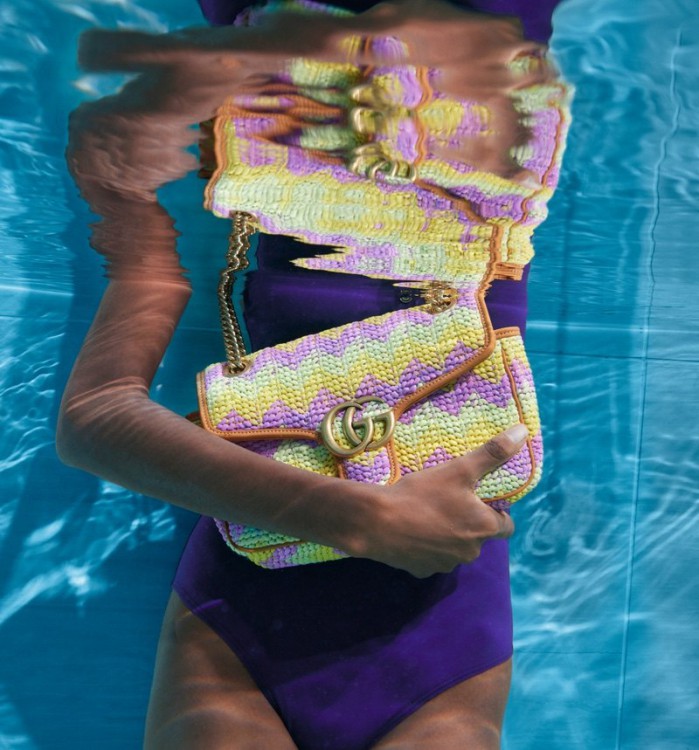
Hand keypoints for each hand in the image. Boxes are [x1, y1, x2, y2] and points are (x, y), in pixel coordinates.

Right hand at [356, 424, 526, 576]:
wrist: (377, 522)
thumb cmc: (422, 494)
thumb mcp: (459, 468)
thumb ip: (492, 453)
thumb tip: (523, 432)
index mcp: (484, 528)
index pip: (506, 526)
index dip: (497, 512)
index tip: (479, 498)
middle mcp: (470, 552)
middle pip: (478, 537)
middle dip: (468, 522)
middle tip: (448, 500)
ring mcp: (445, 565)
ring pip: (454, 548)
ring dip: (448, 535)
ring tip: (427, 513)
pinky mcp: (422, 571)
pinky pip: (431, 557)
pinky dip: (426, 546)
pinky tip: (411, 529)